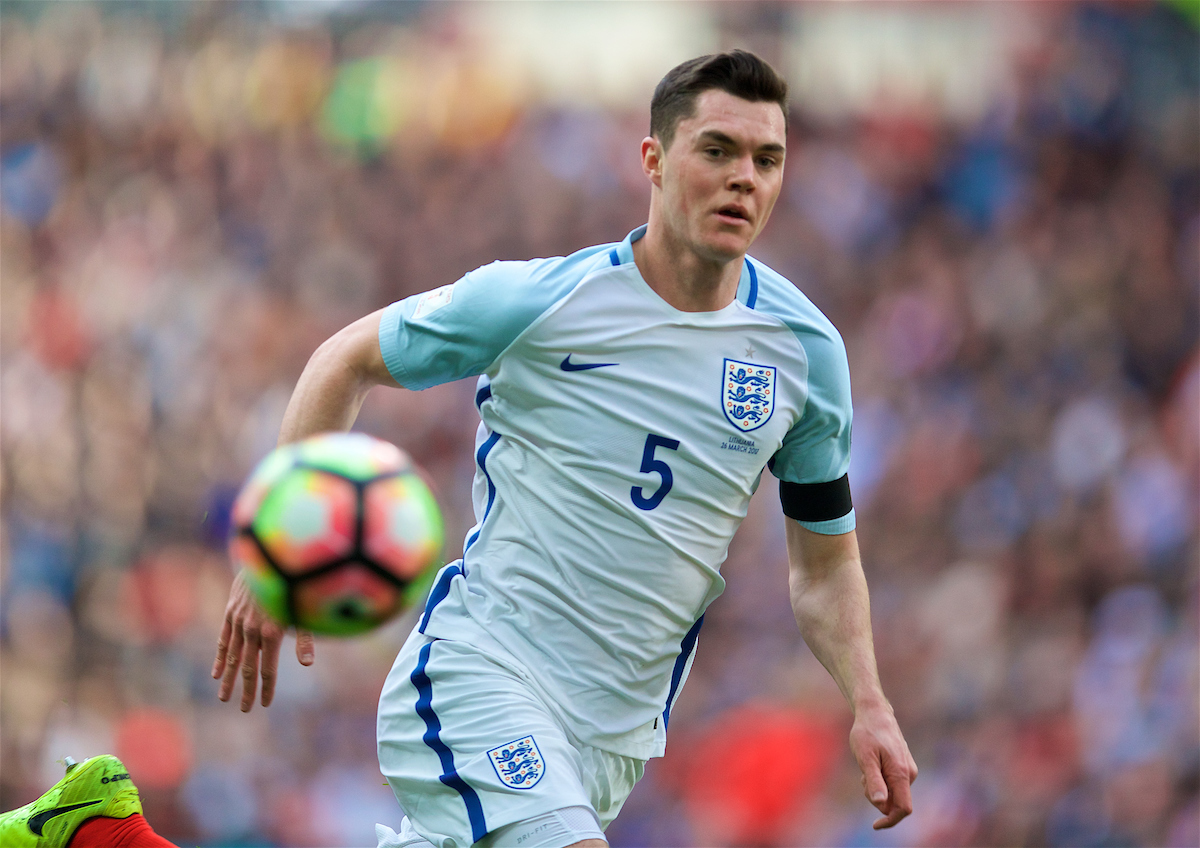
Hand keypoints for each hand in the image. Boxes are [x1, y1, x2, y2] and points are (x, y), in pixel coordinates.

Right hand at [212, 570, 314, 710]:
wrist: (267, 558)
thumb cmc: (292, 586)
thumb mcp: (302, 611)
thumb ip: (305, 638)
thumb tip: (307, 663)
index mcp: (272, 632)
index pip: (267, 669)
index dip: (266, 688)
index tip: (264, 704)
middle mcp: (253, 629)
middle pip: (247, 667)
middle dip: (246, 690)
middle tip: (244, 709)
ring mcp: (239, 621)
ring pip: (231, 656)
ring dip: (227, 679)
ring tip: (224, 698)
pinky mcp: (230, 613)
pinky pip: (222, 640)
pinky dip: (219, 657)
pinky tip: (215, 673)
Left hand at [849, 702, 917, 828]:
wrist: (875, 713)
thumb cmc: (867, 733)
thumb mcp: (865, 758)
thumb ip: (874, 781)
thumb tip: (882, 804)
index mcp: (901, 773)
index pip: (903, 808)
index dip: (890, 820)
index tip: (874, 826)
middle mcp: (909, 774)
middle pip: (894, 802)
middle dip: (877, 798)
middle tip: (862, 778)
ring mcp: (908, 770)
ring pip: (892, 793)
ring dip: (877, 788)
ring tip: (866, 766)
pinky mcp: (904, 766)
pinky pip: (892, 783)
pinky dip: (880, 780)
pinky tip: (872, 764)